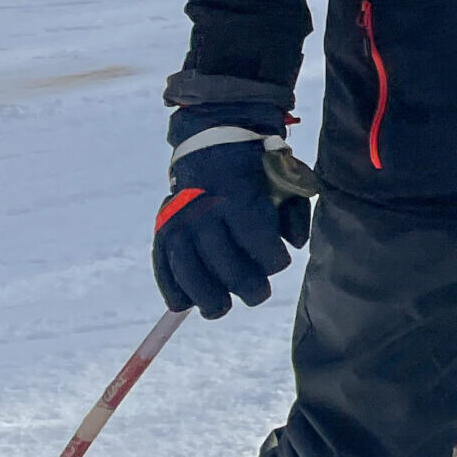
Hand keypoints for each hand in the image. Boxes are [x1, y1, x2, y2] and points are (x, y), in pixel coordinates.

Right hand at [152, 109, 316, 318]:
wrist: (215, 146)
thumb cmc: (260, 174)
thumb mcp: (285, 184)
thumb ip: (294, 215)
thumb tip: (295, 245)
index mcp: (238, 196)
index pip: (254, 238)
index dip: (272, 260)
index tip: (280, 264)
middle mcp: (204, 210)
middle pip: (222, 261)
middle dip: (245, 286)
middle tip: (258, 296)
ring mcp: (179, 221)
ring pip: (188, 268)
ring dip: (204, 297)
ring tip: (218, 309)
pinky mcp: (163, 228)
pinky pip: (162, 263)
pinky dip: (171, 287)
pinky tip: (182, 305)